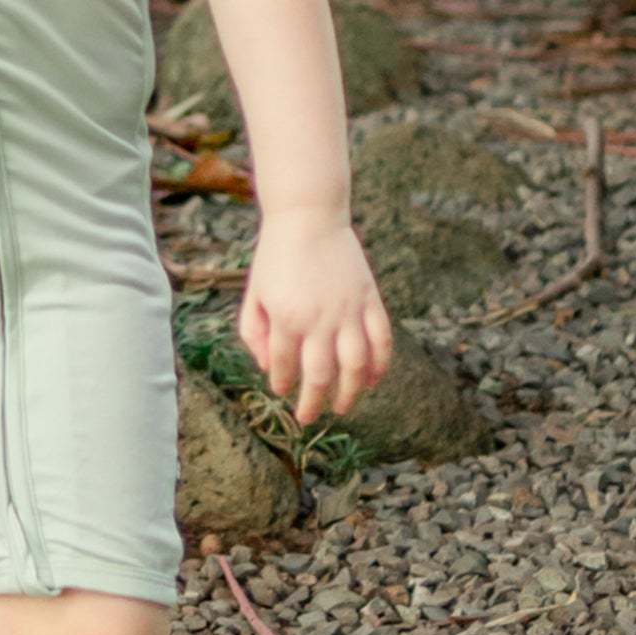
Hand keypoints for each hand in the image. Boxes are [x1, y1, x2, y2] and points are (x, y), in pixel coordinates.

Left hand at [240, 212, 390, 425]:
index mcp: (286, 318)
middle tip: (307, 418)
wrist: (307, 217)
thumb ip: (255, 333)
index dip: (283, 384)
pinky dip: (379, 365)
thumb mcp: (254, 294)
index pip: (285, 366)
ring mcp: (348, 310)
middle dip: (313, 402)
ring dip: (350, 393)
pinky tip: (370, 380)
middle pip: (320, 375)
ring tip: (342, 408)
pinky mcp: (369, 299)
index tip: (283, 393)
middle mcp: (319, 319)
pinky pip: (381, 340)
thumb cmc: (275, 257)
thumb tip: (270, 369)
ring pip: (356, 365)